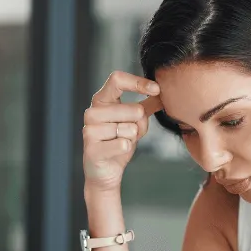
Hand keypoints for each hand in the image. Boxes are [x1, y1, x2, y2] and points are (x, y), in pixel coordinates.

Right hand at [82, 71, 163, 192]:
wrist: (107, 171)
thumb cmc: (119, 142)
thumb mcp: (135, 122)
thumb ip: (146, 106)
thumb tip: (161, 93)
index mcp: (101, 100)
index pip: (117, 79)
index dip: (138, 82)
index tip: (157, 89)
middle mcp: (92, 112)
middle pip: (132, 107)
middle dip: (140, 123)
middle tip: (131, 133)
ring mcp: (89, 130)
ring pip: (129, 128)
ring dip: (132, 138)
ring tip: (121, 142)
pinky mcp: (92, 149)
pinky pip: (123, 143)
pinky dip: (126, 148)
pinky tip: (117, 151)